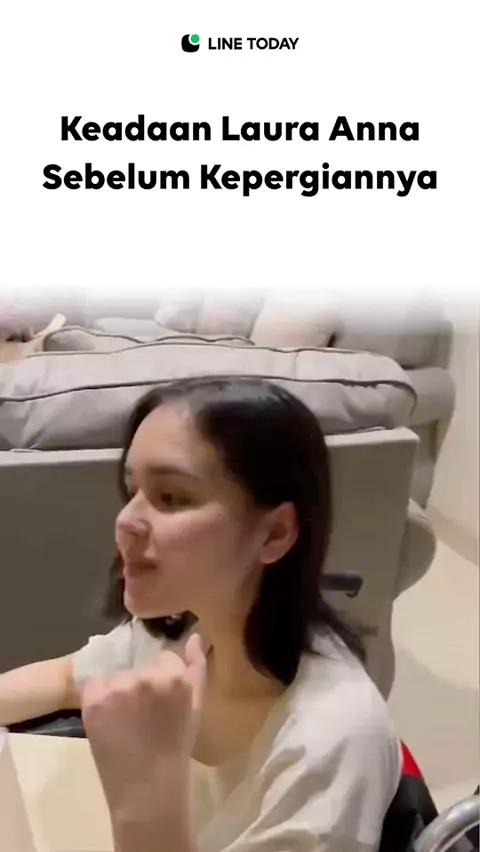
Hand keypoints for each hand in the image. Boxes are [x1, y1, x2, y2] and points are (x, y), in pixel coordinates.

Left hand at [81, 633, 205, 822]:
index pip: (165, 658)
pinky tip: (108, 720)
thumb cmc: (176, 748)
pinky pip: (94, 685)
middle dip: (140, 685)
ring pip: (116, 675)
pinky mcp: (93, 699)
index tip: (160, 705)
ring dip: (118, 691)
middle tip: (142, 716)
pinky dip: (98, 699)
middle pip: (139, 666)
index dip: (161, 681)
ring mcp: (117, 687)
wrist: (148, 790)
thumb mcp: (196, 707)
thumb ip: (197, 667)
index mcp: (175, 677)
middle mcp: (146, 676)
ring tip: (125, 721)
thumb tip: (195, 635)